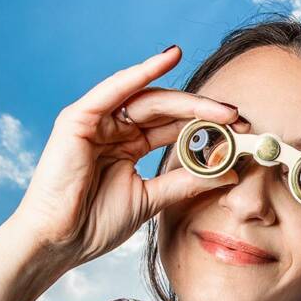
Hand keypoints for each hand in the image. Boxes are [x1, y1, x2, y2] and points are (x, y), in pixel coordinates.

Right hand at [4, 45, 240, 273]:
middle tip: (238, 117)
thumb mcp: (151, 198)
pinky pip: (114, 89)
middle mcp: (114, 129)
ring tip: (220, 108)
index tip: (241, 132)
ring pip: (148, 99)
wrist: (59, 242)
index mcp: (129, 147)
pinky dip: (140, 73)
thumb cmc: (95, 224)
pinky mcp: (78, 117)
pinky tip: (167, 58)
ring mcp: (96, 121)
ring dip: (186, 100)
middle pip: (166, 111)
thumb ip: (185, 182)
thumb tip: (229, 173)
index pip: (174, 128)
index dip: (207, 128)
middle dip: (204, 112)